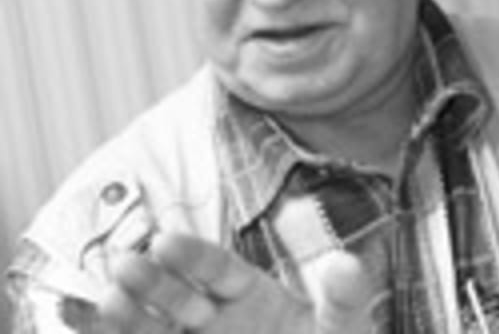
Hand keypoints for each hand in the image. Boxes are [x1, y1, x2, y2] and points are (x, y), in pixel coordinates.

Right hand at [98, 233, 377, 332]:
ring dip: (127, 319)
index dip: (191, 255)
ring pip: (154, 331)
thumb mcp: (342, 327)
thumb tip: (346, 264)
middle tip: (125, 265)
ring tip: (103, 302)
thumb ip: (343, 298)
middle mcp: (215, 318)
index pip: (217, 268)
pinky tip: (86, 324)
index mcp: (251, 293)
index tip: (164, 241)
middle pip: (179, 296)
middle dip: (153, 283)